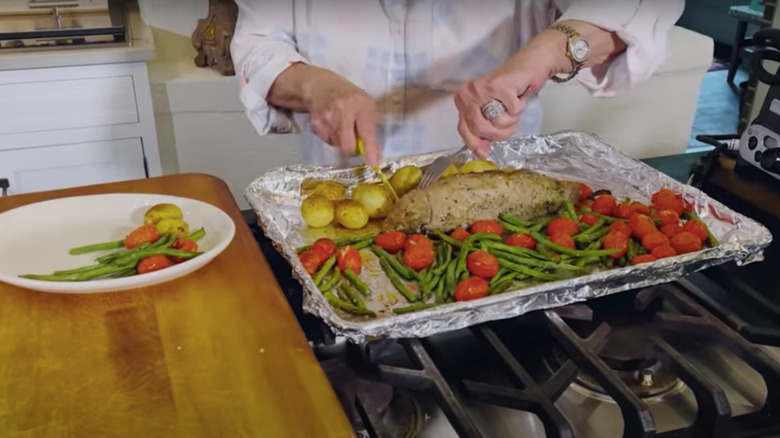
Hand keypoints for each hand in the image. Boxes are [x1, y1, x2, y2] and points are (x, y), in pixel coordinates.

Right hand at [305, 72, 380, 165]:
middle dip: (352, 150)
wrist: (320, 86)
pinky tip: (332, 124)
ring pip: (337, 145)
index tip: (374, 163)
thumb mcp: (366, 105)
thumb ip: (371, 127)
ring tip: (342, 127)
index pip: (367, 132)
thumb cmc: (349, 97)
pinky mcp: (316, 123)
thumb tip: (374, 153)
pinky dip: (332, 137)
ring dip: (342, 142)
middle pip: (347, 145)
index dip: (370, 149)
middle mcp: (343, 110)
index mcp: (361, 104)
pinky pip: (328, 141)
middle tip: (354, 144)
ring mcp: (327, 117)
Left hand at [454, 29, 570, 156]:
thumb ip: (483, 131)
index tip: (485, 152)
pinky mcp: (499, 86)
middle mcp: (468, 92)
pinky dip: (519, 107)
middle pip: (480, 129)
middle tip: (508, 121)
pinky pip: (512, 111)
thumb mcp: (492, 113)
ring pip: (497, 122)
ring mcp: (483, 88)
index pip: (463, 129)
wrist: (529, 67)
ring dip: (511, 119)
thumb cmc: (510, 91)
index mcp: (463, 99)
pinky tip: (517, 96)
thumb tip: (482, 153)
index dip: (475, 143)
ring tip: (512, 105)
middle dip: (499, 132)